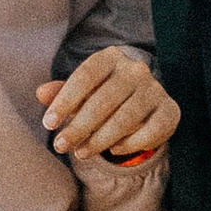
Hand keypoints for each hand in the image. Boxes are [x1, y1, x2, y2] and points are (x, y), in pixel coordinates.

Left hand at [37, 46, 179, 165]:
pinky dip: (130, 144)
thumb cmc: (103, 95)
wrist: (143, 103)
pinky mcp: (170, 111)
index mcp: (111, 58)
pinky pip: (150, 131)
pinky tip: (114, 150)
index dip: (64, 101)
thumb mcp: (81, 92)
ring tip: (81, 153)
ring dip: (99, 139)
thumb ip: (61, 93)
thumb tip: (40, 93)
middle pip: (103, 100)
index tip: (48, 123)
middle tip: (60, 146)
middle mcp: (136, 70)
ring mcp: (155, 90)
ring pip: (125, 118)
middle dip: (78, 127)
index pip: (85, 76)